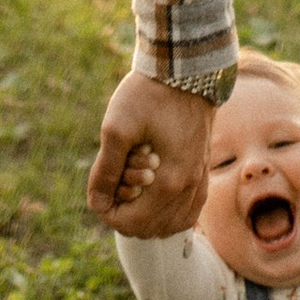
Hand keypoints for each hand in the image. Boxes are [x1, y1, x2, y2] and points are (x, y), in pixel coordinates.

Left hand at [87, 69, 210, 235]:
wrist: (185, 70)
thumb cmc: (148, 95)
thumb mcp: (116, 128)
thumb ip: (105, 171)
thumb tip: (96, 203)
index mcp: (169, 182)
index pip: (132, 224)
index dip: (107, 214)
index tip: (99, 191)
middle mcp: (189, 187)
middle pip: (152, 229)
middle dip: (126, 215)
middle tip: (113, 187)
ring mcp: (200, 180)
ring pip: (173, 224)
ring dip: (147, 216)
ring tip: (130, 191)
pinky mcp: (203, 170)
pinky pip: (189, 210)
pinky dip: (168, 212)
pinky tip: (152, 196)